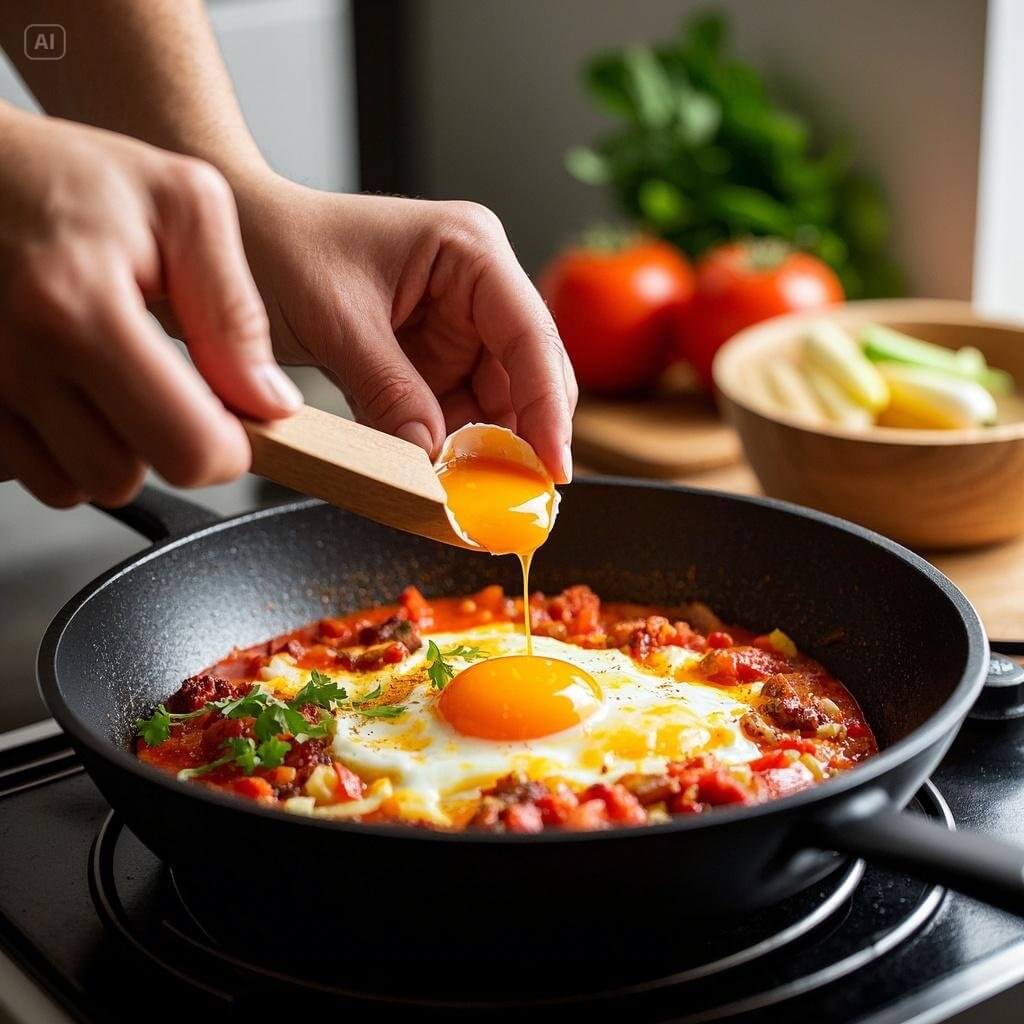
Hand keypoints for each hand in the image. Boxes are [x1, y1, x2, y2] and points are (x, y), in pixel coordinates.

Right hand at [0, 107, 300, 506]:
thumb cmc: (69, 177)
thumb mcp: (183, 207)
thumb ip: (234, 311)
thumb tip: (268, 401)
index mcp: (80, 309)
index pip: (185, 449)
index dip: (227, 448)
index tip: (232, 419)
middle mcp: (16, 358)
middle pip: (124, 480)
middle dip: (163, 448)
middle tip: (172, 392)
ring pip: (73, 486)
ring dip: (108, 450)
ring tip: (114, 381)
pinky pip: (26, 470)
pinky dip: (58, 445)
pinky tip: (70, 388)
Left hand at [230, 177, 577, 481]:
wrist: (228, 244)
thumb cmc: (277, 244)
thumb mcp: (336, 321)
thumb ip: (390, 392)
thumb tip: (432, 459)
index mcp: (469, 250)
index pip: (529, 335)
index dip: (547, 406)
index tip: (552, 468)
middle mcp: (476, 287)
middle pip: (526, 374)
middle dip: (522, 436)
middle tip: (517, 500)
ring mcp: (455, 327)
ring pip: (494, 403)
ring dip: (483, 451)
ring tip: (472, 496)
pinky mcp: (430, 360)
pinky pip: (455, 414)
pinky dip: (449, 449)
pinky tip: (443, 478)